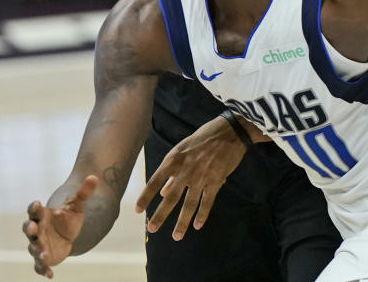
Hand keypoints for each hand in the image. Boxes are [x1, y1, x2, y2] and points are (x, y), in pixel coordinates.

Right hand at [22, 175, 97, 277]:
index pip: (34, 210)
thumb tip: (94, 177)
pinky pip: (39, 266)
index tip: (38, 203)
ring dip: (37, 251)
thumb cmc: (67, 217)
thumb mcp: (77, 205)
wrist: (68, 233)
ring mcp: (38, 244)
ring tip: (44, 254)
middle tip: (33, 228)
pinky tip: (50, 275)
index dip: (34, 207)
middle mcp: (37, 230)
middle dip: (29, 229)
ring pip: (33, 248)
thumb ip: (84, 193)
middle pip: (28, 228)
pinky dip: (43, 270)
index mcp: (42, 215)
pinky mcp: (43, 258)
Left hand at [135, 114, 249, 239]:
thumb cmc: (203, 138)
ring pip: (189, 204)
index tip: (138, 210)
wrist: (229, 131)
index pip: (155, 181)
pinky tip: (197, 225)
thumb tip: (162, 191)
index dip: (146, 197)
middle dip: (160, 215)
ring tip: (176, 236)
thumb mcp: (182, 149)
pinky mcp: (216, 181)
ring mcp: (201, 177)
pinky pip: (207, 202)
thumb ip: (172, 171)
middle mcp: (185, 170)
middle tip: (152, 229)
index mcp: (174, 160)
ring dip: (182, 222)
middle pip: (171, 197)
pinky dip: (202, 215)